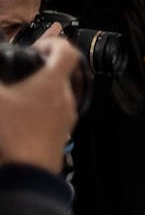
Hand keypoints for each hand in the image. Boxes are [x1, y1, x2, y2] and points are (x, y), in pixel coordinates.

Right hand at [0, 39, 79, 172]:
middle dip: (42, 69)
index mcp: (53, 83)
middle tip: (23, 71)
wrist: (29, 172)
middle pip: (62, 73)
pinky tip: (22, 116)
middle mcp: (66, 98)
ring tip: (19, 95)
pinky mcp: (62, 133)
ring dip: (41, 90)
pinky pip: (55, 113)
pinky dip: (41, 108)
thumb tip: (0, 79)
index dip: (54, 42)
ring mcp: (66, 117)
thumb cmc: (15, 135)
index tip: (38, 47)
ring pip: (58, 95)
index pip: (67, 51)